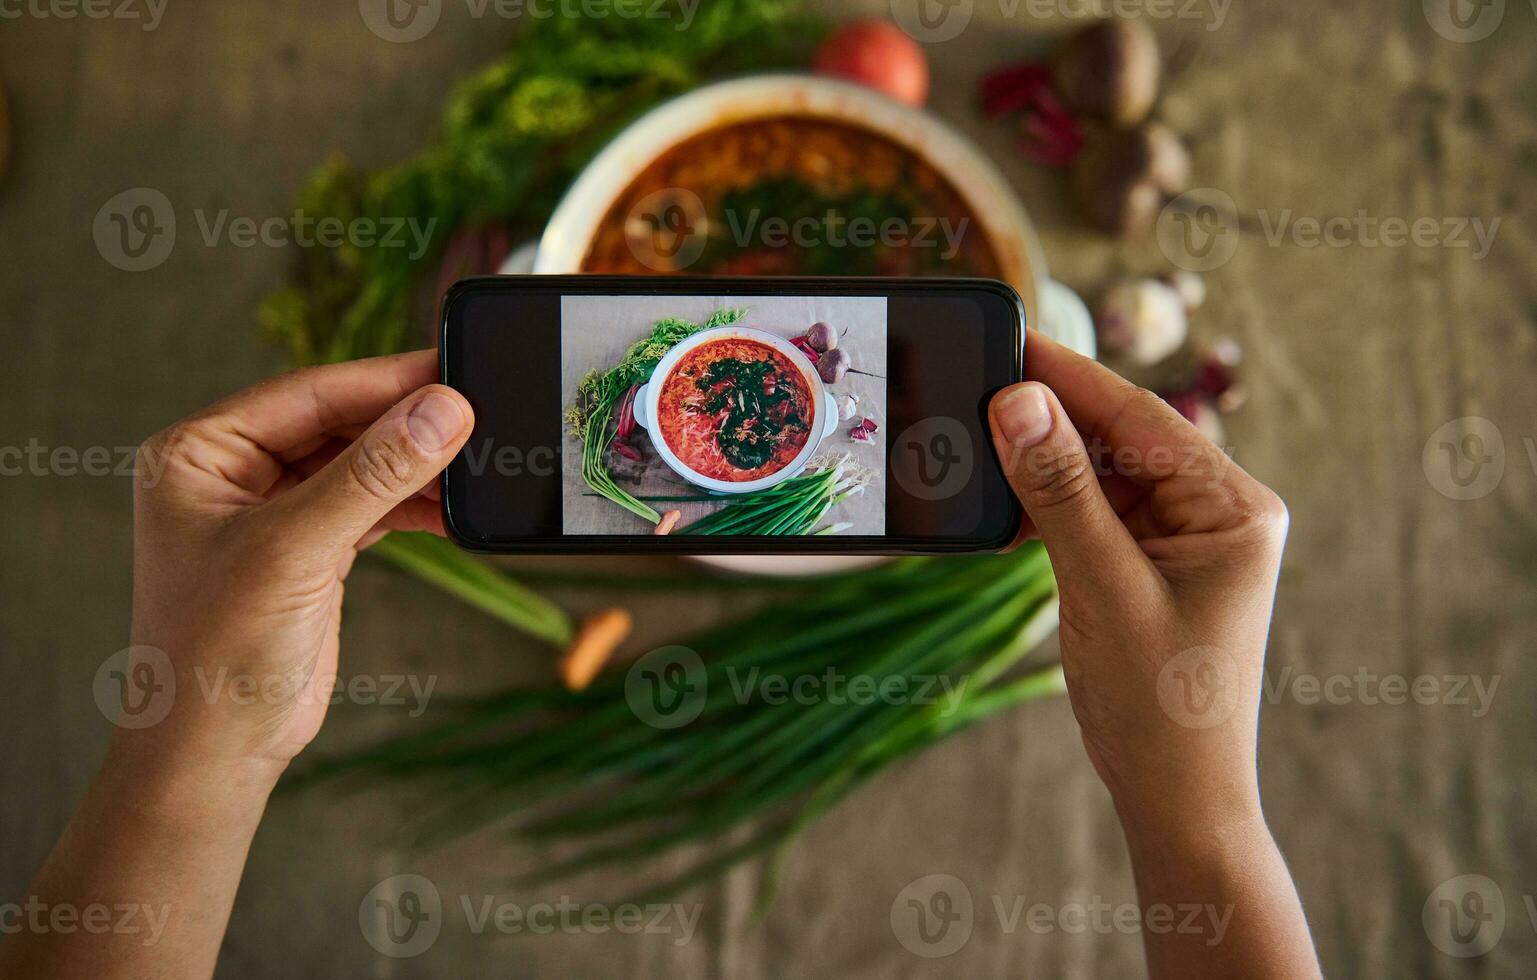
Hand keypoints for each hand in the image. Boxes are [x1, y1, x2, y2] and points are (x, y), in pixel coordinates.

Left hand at [125, 350, 472, 774]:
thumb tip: (441, 411)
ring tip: (477, 462)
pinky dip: (415, 506)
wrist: (216, 752)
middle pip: (340, 424)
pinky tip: (455, 508)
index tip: (452, 372)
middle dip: (406, 424)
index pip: (308, 394)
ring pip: (363, 465)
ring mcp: (275, 513)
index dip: (383, 382)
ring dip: (417, 467)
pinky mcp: (312, 550)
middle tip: (477, 413)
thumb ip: (371, 476)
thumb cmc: (216, 654)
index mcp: (200, 453)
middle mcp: (234, 473)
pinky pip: (374, 507)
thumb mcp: (294, 550)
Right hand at [989, 331, 1286, 830]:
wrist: (1176, 798)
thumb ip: (1062, 493)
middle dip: (1045, 419)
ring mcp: (1180, 538)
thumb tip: (1019, 403)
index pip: (1140, 417)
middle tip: (973, 387)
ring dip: (1038, 466)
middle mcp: (1213, 511)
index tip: (1008, 339)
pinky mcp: (1146, 565)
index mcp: (1233, 507)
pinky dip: (1042, 510)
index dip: (1069, 376)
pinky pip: (1088, 514)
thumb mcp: (1105, 590)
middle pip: (1117, 438)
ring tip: (975, 446)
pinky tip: (998, 511)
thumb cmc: (1162, 707)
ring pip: (1096, 474)